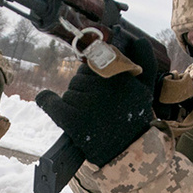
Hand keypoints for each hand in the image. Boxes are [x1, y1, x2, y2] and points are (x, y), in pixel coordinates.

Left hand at [35, 38, 156, 166]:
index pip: (96, 62)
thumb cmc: (134, 119)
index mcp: (121, 77)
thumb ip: (145, 62)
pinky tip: (45, 98)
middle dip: (86, 87)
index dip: (96, 73)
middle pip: (81, 77)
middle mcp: (103, 87)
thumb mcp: (146, 89)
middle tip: (98, 105)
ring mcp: (86, 103)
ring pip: (70, 91)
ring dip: (75, 99)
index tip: (101, 86)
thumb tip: (138, 39)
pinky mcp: (71, 119)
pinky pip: (51, 103)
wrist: (125, 154)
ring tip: (90, 115)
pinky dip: (46, 100)